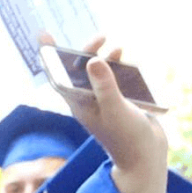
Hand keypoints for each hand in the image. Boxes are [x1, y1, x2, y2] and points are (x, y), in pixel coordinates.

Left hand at [43, 33, 167, 192]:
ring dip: (105, 59)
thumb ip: (104, 85)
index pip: (59, 78)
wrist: (146, 156)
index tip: (44, 36)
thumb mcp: (115, 109)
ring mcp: (103, 101)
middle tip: (100, 37)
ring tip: (118, 48)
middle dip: (86, 53)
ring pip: (99, 74)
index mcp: (79, 105)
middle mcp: (88, 102)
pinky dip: (119, 68)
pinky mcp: (119, 101)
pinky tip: (128, 61)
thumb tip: (92, 61)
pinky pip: (114, 79)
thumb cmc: (127, 137)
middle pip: (79, 71)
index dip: (51, 57)